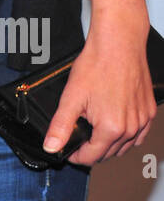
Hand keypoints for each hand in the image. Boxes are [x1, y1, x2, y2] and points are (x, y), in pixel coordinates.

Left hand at [43, 10, 155, 165]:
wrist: (118, 43)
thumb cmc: (97, 64)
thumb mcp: (71, 96)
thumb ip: (61, 126)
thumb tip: (51, 146)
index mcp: (111, 128)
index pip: (92, 157)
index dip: (76, 156)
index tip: (68, 150)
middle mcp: (131, 128)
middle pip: (108, 153)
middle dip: (91, 150)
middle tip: (78, 138)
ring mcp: (142, 120)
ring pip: (125, 146)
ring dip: (109, 144)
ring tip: (94, 132)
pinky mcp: (149, 110)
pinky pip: (139, 134)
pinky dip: (127, 136)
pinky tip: (116, 127)